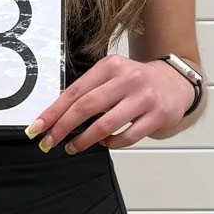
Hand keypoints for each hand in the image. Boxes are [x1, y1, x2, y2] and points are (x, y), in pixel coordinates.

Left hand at [23, 56, 194, 155]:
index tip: (37, 128)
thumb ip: (89, 90)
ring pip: (105, 125)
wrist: (176, 82)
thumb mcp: (112, 76)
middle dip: (62, 128)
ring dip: (84, 140)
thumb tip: (56, 115)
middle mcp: (127, 80)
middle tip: (48, 142)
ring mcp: (143, 98)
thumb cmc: (136, 82)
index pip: (74, 91)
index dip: (53, 112)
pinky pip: (127, 137)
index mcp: (111, 66)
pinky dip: (111, 144)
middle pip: (86, 107)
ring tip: (72, 147)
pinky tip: (104, 143)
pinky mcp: (157, 116)